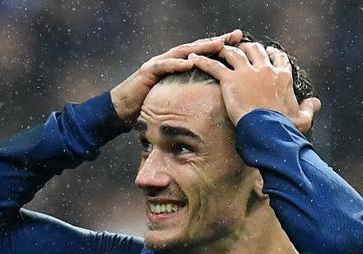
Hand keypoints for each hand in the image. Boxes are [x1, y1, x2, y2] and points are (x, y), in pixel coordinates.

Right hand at [110, 29, 242, 122]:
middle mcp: (170, 61)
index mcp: (178, 66)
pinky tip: (189, 62)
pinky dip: (176, 63)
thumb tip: (209, 105)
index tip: (240, 43)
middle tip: (236, 36)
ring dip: (201, 48)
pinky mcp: (147, 72)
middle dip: (217, 41)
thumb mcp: (174, 101)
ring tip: (218, 45)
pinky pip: (164, 65)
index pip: (202, 54)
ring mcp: (158, 64)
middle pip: (196, 48)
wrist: (122, 109)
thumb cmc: (148, 106)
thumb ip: (188, 96)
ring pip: (183, 52)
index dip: (220, 48)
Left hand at [189, 43, 320, 132]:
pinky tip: (194, 58)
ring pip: (234, 53)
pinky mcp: (231, 79)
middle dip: (246, 48)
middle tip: (237, 49)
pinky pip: (214, 66)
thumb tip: (316, 103)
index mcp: (282, 76)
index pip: (277, 58)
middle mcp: (266, 69)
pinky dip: (203, 61)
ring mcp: (247, 73)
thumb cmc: (285, 129)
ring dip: (224, 50)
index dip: (270, 54)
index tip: (265, 54)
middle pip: (254, 50)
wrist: (269, 131)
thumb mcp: (302, 118)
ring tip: (216, 50)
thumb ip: (309, 108)